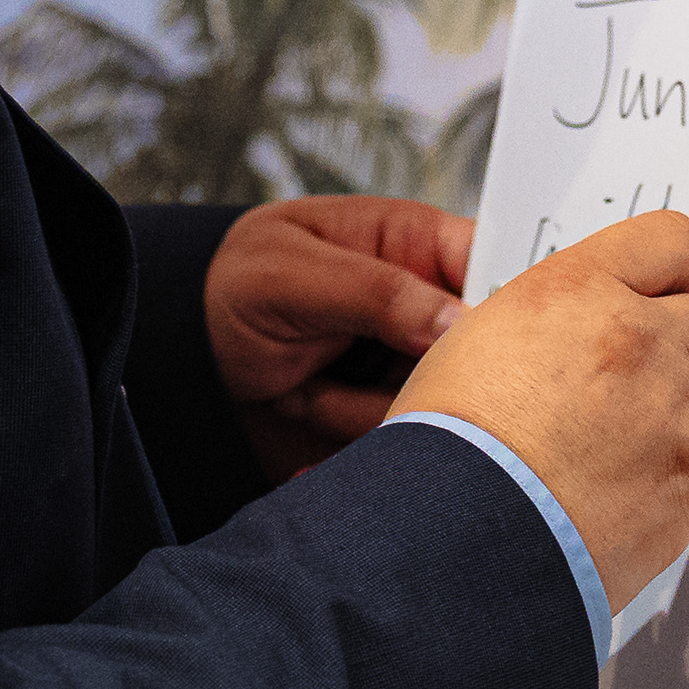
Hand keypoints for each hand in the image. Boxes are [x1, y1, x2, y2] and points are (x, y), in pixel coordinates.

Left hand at [204, 194, 473, 476]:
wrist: (183, 361)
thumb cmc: (233, 287)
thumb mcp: (290, 274)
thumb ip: (376, 291)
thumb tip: (458, 322)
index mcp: (417, 245)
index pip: (501, 264)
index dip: (505, 304)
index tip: (468, 340)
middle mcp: (427, 308)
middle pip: (482, 352)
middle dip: (423, 376)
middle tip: (367, 373)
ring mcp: (411, 366)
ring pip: (444, 408)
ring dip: (367, 410)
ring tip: (304, 386)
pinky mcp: (391, 415)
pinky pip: (406, 443)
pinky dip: (348, 437)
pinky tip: (303, 407)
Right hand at [394, 210, 688, 610]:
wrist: (456, 537)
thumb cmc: (448, 448)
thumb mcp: (476, 340)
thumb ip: (545, 322)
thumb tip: (570, 333)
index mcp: (580, 289)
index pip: (671, 240)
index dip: (673, 271)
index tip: (671, 293)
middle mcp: (638, 338)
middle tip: (670, 372)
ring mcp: (674, 409)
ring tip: (683, 428)